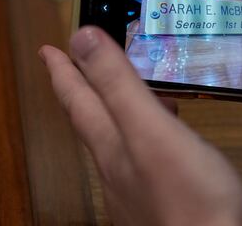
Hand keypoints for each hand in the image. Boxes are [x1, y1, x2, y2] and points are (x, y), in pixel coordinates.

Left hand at [39, 26, 241, 225]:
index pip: (79, 100)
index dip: (63, 71)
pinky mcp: (162, 200)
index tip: (49, 50)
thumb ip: (118, 85)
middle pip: (92, 121)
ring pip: (116, 140)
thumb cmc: (192, 201)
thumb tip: (82, 40)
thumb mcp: (151, 130)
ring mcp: (138, 187)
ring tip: (121, 95)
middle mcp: (118, 168)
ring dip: (114, 110)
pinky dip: (144, 135)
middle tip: (74, 68)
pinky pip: (141, 157)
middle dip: (82, 90)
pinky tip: (160, 140)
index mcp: (114, 145)